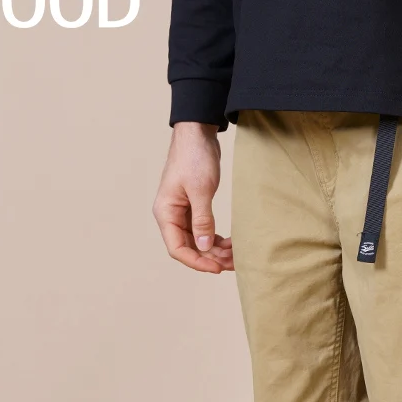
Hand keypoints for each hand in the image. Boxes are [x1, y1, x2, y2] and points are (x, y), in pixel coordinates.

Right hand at [153, 122, 233, 272]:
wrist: (198, 133)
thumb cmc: (194, 157)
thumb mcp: (200, 190)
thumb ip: (202, 220)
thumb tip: (205, 246)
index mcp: (165, 213)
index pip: (177, 248)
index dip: (197, 262)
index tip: (217, 268)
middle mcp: (171, 216)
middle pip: (189, 248)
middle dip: (211, 258)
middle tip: (233, 263)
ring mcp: (182, 213)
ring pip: (198, 242)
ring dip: (216, 251)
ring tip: (236, 255)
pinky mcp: (194, 208)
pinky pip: (203, 231)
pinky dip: (216, 239)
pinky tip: (231, 243)